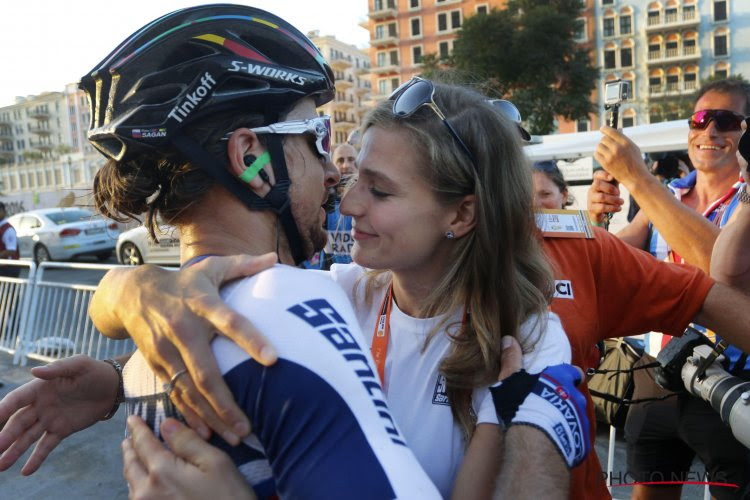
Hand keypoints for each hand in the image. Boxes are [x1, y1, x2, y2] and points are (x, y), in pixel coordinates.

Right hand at [0, 355, 118, 474]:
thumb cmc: (94, 371)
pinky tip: (26, 471)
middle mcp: (40, 405)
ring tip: (1, 466)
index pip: (16, 400)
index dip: (3, 410)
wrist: (112, 386)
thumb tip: (34, 371)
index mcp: (40, 388)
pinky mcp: (61, 430)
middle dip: (5, 436)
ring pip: (27, 437)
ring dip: (14, 451)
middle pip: (18, 422)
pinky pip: (46, 446)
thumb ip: (58, 368)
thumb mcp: (79, 365)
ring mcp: (49, 419)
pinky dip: (36, 458)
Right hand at [100, 253, 276, 443]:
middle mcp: (183, 329)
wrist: (132, 293)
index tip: (273, 359)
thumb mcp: (210, 268)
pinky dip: (189, 415)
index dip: (251, 339)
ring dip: (210, 416)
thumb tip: (273, 258)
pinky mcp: (156, 364)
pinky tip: (206, 433)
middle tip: (248, 426)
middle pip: (206, 372)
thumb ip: (243, 265)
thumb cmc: (184, 282)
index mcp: (202, 303)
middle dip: (227, 402)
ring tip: (234, 436)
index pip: (230, 321)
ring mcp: (166, 350)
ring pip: (189, 390)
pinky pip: (175, 394)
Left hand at [122, 416, 255, 499]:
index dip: (138, 429)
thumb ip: (188, 442)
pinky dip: (136, 484)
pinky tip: (142, 481)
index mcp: (161, 471)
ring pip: (131, 483)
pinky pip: (136, 498)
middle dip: (130, 448)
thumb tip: (165, 424)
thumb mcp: (215, 462)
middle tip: (129, 438)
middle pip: (131, 464)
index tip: (132, 418)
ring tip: (134, 457)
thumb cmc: (227, 496)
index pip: (144, 443)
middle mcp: (145, 492)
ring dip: (131, 466)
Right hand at [491, 337, 589, 467]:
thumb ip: (511, 359)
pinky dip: (566, 435)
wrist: (535, 440)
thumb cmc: (522, 404)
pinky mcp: (580, 437)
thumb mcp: (511, 379)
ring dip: (565, 417)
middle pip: (574, 394)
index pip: (574, 372)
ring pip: (575, 414)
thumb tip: (509, 338)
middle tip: (548, 405)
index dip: (569, 375)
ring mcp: (580, 417)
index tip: (559, 380)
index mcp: (561, 378)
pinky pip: (575, 434)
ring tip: (549, 424)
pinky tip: (554, 439)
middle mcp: (575, 395)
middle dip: (564, 398)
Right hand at [586, 169, 623, 223]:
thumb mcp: (614, 187)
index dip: (603, 174)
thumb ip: (618, 179)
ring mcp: (590, 199)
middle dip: (610, 188)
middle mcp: (592, 190)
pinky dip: (613, 208)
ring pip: (601, 197)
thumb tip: (626, 173)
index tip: (611, 177)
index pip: (597, 174)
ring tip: (622, 202)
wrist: (603, 213)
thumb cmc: (610, 197)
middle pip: (597, 184)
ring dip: (614, 199)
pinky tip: (619, 208)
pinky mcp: (592, 209)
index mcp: (597, 182)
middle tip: (618, 193)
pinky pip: (602, 207)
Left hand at [594, 126, 649, 185]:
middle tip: (606, 145)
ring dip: (601, 148)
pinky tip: (602, 156)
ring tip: (605, 152)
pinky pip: (596, 154)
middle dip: (604, 141)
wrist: (636, 177)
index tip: (602, 128)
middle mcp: (618, 148)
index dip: (605, 129)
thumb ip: (624, 139)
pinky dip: (598, 155)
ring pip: (599, 146)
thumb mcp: (633, 148)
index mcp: (626, 142)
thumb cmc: (636, 162)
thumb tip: (618, 129)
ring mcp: (611, 156)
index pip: (612, 131)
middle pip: (603, 139)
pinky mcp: (606, 163)